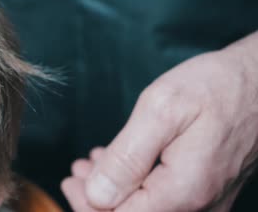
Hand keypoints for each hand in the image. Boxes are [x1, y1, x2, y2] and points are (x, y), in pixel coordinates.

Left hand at [62, 39, 257, 210]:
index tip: (71, 180)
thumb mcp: (161, 110)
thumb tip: (97, 195)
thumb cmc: (214, 87)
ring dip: (116, 192)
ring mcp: (208, 203)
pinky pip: (167, 202)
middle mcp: (199, 207)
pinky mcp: (210, 193)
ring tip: (94, 163)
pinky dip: (137, 187)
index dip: (88, 205)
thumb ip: (128, 157)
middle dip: (98, 199)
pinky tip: (124, 164)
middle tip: (78, 171)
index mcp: (182, 191)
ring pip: (149, 211)